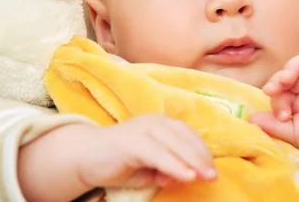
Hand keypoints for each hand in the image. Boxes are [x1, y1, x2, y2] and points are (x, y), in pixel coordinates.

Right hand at [75, 114, 217, 189]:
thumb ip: (166, 169)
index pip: (188, 134)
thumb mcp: (149, 168)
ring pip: (174, 143)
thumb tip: (184, 176)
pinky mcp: (131, 141)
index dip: (202, 151)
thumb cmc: (119, 162)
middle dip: (201, 158)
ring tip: (205, 177)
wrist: (85, 157)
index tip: (212, 169)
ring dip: (192, 161)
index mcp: (160, 124)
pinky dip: (174, 165)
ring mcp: (142, 129)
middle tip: (213, 176)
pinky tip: (186, 176)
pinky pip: (158, 154)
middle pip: (184, 137)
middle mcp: (153, 122)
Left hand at [249, 44, 298, 165]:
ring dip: (296, 64)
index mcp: (294, 95)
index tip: (282, 114)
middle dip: (281, 76)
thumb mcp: (293, 133)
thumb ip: (273, 125)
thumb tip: (251, 118)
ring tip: (290, 75)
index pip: (279, 86)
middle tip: (277, 86)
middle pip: (291, 69)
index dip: (276, 95)